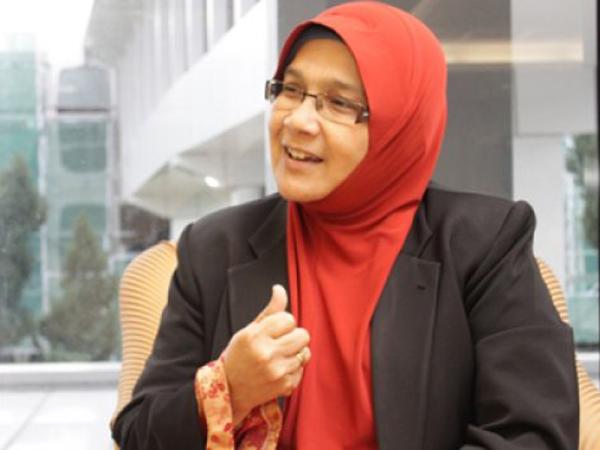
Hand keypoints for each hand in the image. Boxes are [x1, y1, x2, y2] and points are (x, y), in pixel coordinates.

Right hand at [222, 284, 310, 425]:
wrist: (230, 391)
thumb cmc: (240, 355)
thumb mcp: (249, 330)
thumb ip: (269, 311)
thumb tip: (280, 288)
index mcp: (254, 336)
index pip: (288, 319)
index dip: (283, 323)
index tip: (274, 330)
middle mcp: (266, 354)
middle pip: (303, 335)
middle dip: (294, 336)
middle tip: (281, 342)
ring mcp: (277, 372)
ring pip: (305, 352)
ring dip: (295, 352)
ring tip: (280, 356)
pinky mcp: (285, 386)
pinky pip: (302, 369)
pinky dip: (294, 368)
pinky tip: (280, 369)